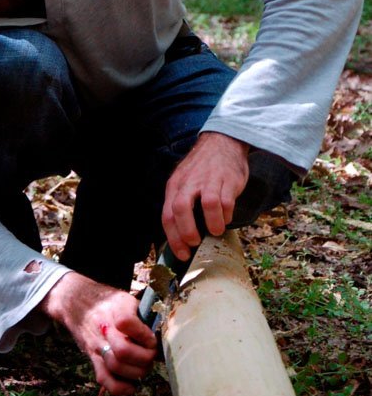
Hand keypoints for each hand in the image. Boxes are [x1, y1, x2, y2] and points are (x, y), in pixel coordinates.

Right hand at [39, 272, 156, 395]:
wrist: (77, 303)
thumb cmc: (109, 302)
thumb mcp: (126, 299)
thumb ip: (143, 314)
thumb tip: (159, 333)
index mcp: (116, 309)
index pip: (127, 323)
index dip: (145, 334)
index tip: (152, 338)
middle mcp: (104, 329)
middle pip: (123, 351)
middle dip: (144, 358)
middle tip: (150, 355)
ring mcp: (97, 345)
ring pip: (116, 366)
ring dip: (136, 372)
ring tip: (143, 367)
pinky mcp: (93, 358)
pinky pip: (104, 379)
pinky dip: (120, 388)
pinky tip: (131, 387)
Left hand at [162, 132, 248, 260]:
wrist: (222, 141)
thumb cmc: (202, 169)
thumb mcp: (184, 182)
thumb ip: (181, 204)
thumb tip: (181, 237)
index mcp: (175, 186)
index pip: (167, 215)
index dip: (173, 238)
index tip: (182, 254)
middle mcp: (189, 183)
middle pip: (181, 208)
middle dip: (187, 232)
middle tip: (195, 243)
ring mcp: (209, 180)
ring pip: (208, 204)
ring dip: (213, 224)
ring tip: (215, 231)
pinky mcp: (228, 180)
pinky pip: (227, 202)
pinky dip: (227, 215)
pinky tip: (226, 216)